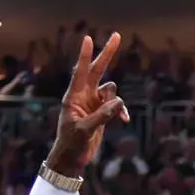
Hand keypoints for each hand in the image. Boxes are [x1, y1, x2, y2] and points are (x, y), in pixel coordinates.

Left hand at [46, 33, 126, 177]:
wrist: (71, 158)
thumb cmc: (71, 143)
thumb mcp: (85, 130)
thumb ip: (102, 116)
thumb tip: (119, 103)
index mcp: (74, 96)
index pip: (81, 72)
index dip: (86, 55)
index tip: (88, 38)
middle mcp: (84, 96)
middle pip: (98, 70)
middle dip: (107, 54)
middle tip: (116, 35)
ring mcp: (93, 103)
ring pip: (111, 91)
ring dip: (116, 102)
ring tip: (117, 118)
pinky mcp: (101, 112)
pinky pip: (116, 105)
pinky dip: (121, 111)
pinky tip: (123, 121)